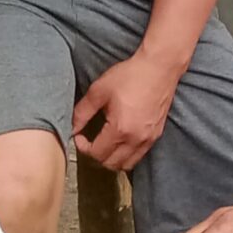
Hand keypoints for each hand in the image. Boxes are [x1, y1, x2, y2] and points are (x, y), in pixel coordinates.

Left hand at [73, 54, 182, 170]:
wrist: (159, 68)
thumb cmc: (130, 76)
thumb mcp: (99, 91)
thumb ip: (82, 112)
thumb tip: (72, 128)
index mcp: (120, 129)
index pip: (97, 154)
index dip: (83, 148)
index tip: (79, 136)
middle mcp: (136, 139)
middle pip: (111, 164)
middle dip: (96, 156)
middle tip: (89, 141)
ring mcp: (149, 139)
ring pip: (127, 164)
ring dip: (112, 159)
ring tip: (104, 143)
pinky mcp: (156, 135)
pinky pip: (139, 155)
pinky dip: (126, 154)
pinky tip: (120, 140)